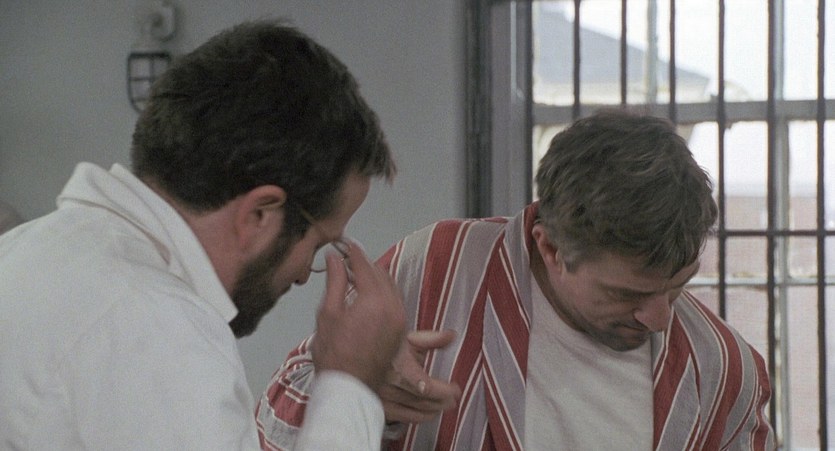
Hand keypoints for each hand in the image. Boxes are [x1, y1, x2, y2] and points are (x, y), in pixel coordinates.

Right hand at [311, 241, 405, 391]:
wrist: (348, 387)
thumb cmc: (334, 355)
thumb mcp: (328, 313)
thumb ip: (335, 281)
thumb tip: (334, 258)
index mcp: (374, 300)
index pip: (365, 265)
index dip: (353, 252)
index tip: (344, 244)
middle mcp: (392, 307)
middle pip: (380, 273)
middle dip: (364, 264)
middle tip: (346, 259)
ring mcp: (399, 320)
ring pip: (389, 287)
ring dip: (374, 278)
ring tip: (353, 276)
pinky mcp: (400, 331)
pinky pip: (393, 302)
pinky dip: (381, 293)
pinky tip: (365, 296)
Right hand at [377, 330, 461, 423]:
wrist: (357, 353)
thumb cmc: (384, 345)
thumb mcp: (408, 338)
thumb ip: (432, 339)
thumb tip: (451, 336)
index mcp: (401, 368)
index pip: (428, 387)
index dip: (445, 392)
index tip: (455, 389)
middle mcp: (391, 387)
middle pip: (423, 402)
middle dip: (442, 402)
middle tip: (453, 399)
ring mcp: (384, 399)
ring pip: (414, 412)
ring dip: (432, 411)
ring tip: (442, 406)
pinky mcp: (379, 406)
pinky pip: (402, 417)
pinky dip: (418, 417)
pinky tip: (426, 414)